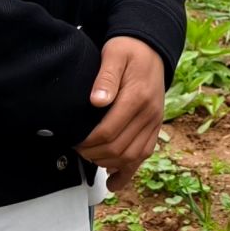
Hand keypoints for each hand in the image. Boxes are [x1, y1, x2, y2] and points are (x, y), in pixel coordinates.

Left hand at [77, 36, 165, 177]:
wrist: (151, 48)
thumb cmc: (128, 50)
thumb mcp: (114, 54)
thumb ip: (106, 77)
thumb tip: (96, 102)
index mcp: (137, 97)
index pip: (109, 131)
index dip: (88, 142)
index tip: (74, 141)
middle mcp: (149, 114)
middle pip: (119, 149)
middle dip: (94, 154)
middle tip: (77, 150)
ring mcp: (155, 122)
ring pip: (132, 157)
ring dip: (109, 164)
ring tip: (91, 160)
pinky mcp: (156, 126)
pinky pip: (144, 154)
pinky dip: (128, 171)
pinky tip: (114, 182)